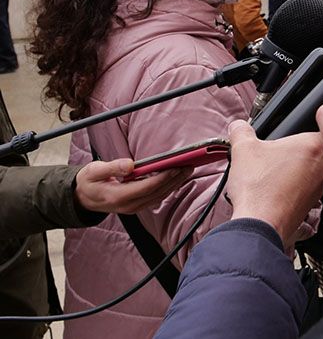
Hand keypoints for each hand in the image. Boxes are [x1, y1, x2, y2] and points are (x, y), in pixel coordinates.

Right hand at [74, 160, 189, 213]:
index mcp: (118, 196)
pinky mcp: (137, 206)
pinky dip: (168, 187)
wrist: (81, 199)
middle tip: (189, 165)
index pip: (147, 187)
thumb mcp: (94, 171)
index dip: (163, 177)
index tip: (176, 166)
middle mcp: (129, 205)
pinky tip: (176, 178)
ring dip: (175, 184)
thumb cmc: (88, 182)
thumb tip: (130, 165)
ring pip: (160, 196)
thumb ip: (112, 167)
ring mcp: (134, 208)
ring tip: (188, 170)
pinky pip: (156, 197)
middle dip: (175, 179)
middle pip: (158, 192)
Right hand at [227, 120, 322, 247]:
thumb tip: (238, 126)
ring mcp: (320, 187)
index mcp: (314, 145)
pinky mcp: (312, 205)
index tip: (282, 139)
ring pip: (307, 171)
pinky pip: (303, 190)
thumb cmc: (258, 187)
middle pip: (310, 151)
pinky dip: (290, 189)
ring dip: (291, 172)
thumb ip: (241, 131)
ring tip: (269, 176)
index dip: (296, 131)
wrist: (259, 225)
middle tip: (272, 158)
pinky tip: (273, 191)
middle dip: (291, 153)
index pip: (315, 128)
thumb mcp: (244, 148)